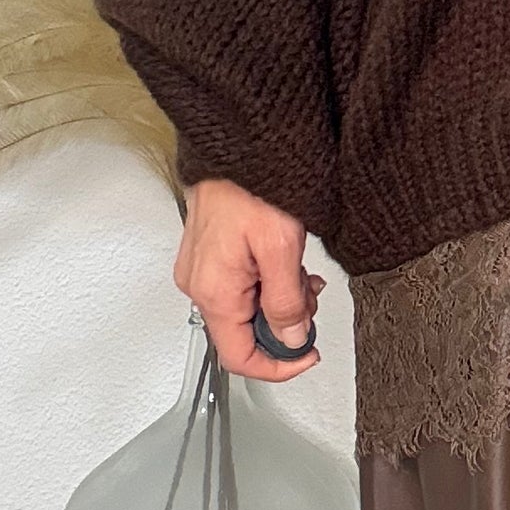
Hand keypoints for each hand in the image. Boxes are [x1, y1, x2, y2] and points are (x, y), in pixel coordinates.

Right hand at [174, 179, 325, 379]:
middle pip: (244, 333)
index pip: (240, 358)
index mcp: (214, 292)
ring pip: (245, 309)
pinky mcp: (208, 254)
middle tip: (310, 297)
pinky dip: (267, 282)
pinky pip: (239, 285)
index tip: (307, 355)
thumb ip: (286, 302)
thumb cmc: (252, 184)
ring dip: (279, 300)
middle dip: (284, 324)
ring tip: (301, 271)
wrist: (235, 144)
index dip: (278, 366)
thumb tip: (291, 339)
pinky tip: (285, 262)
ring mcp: (201, 269)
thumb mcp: (282, 248)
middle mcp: (199, 285)